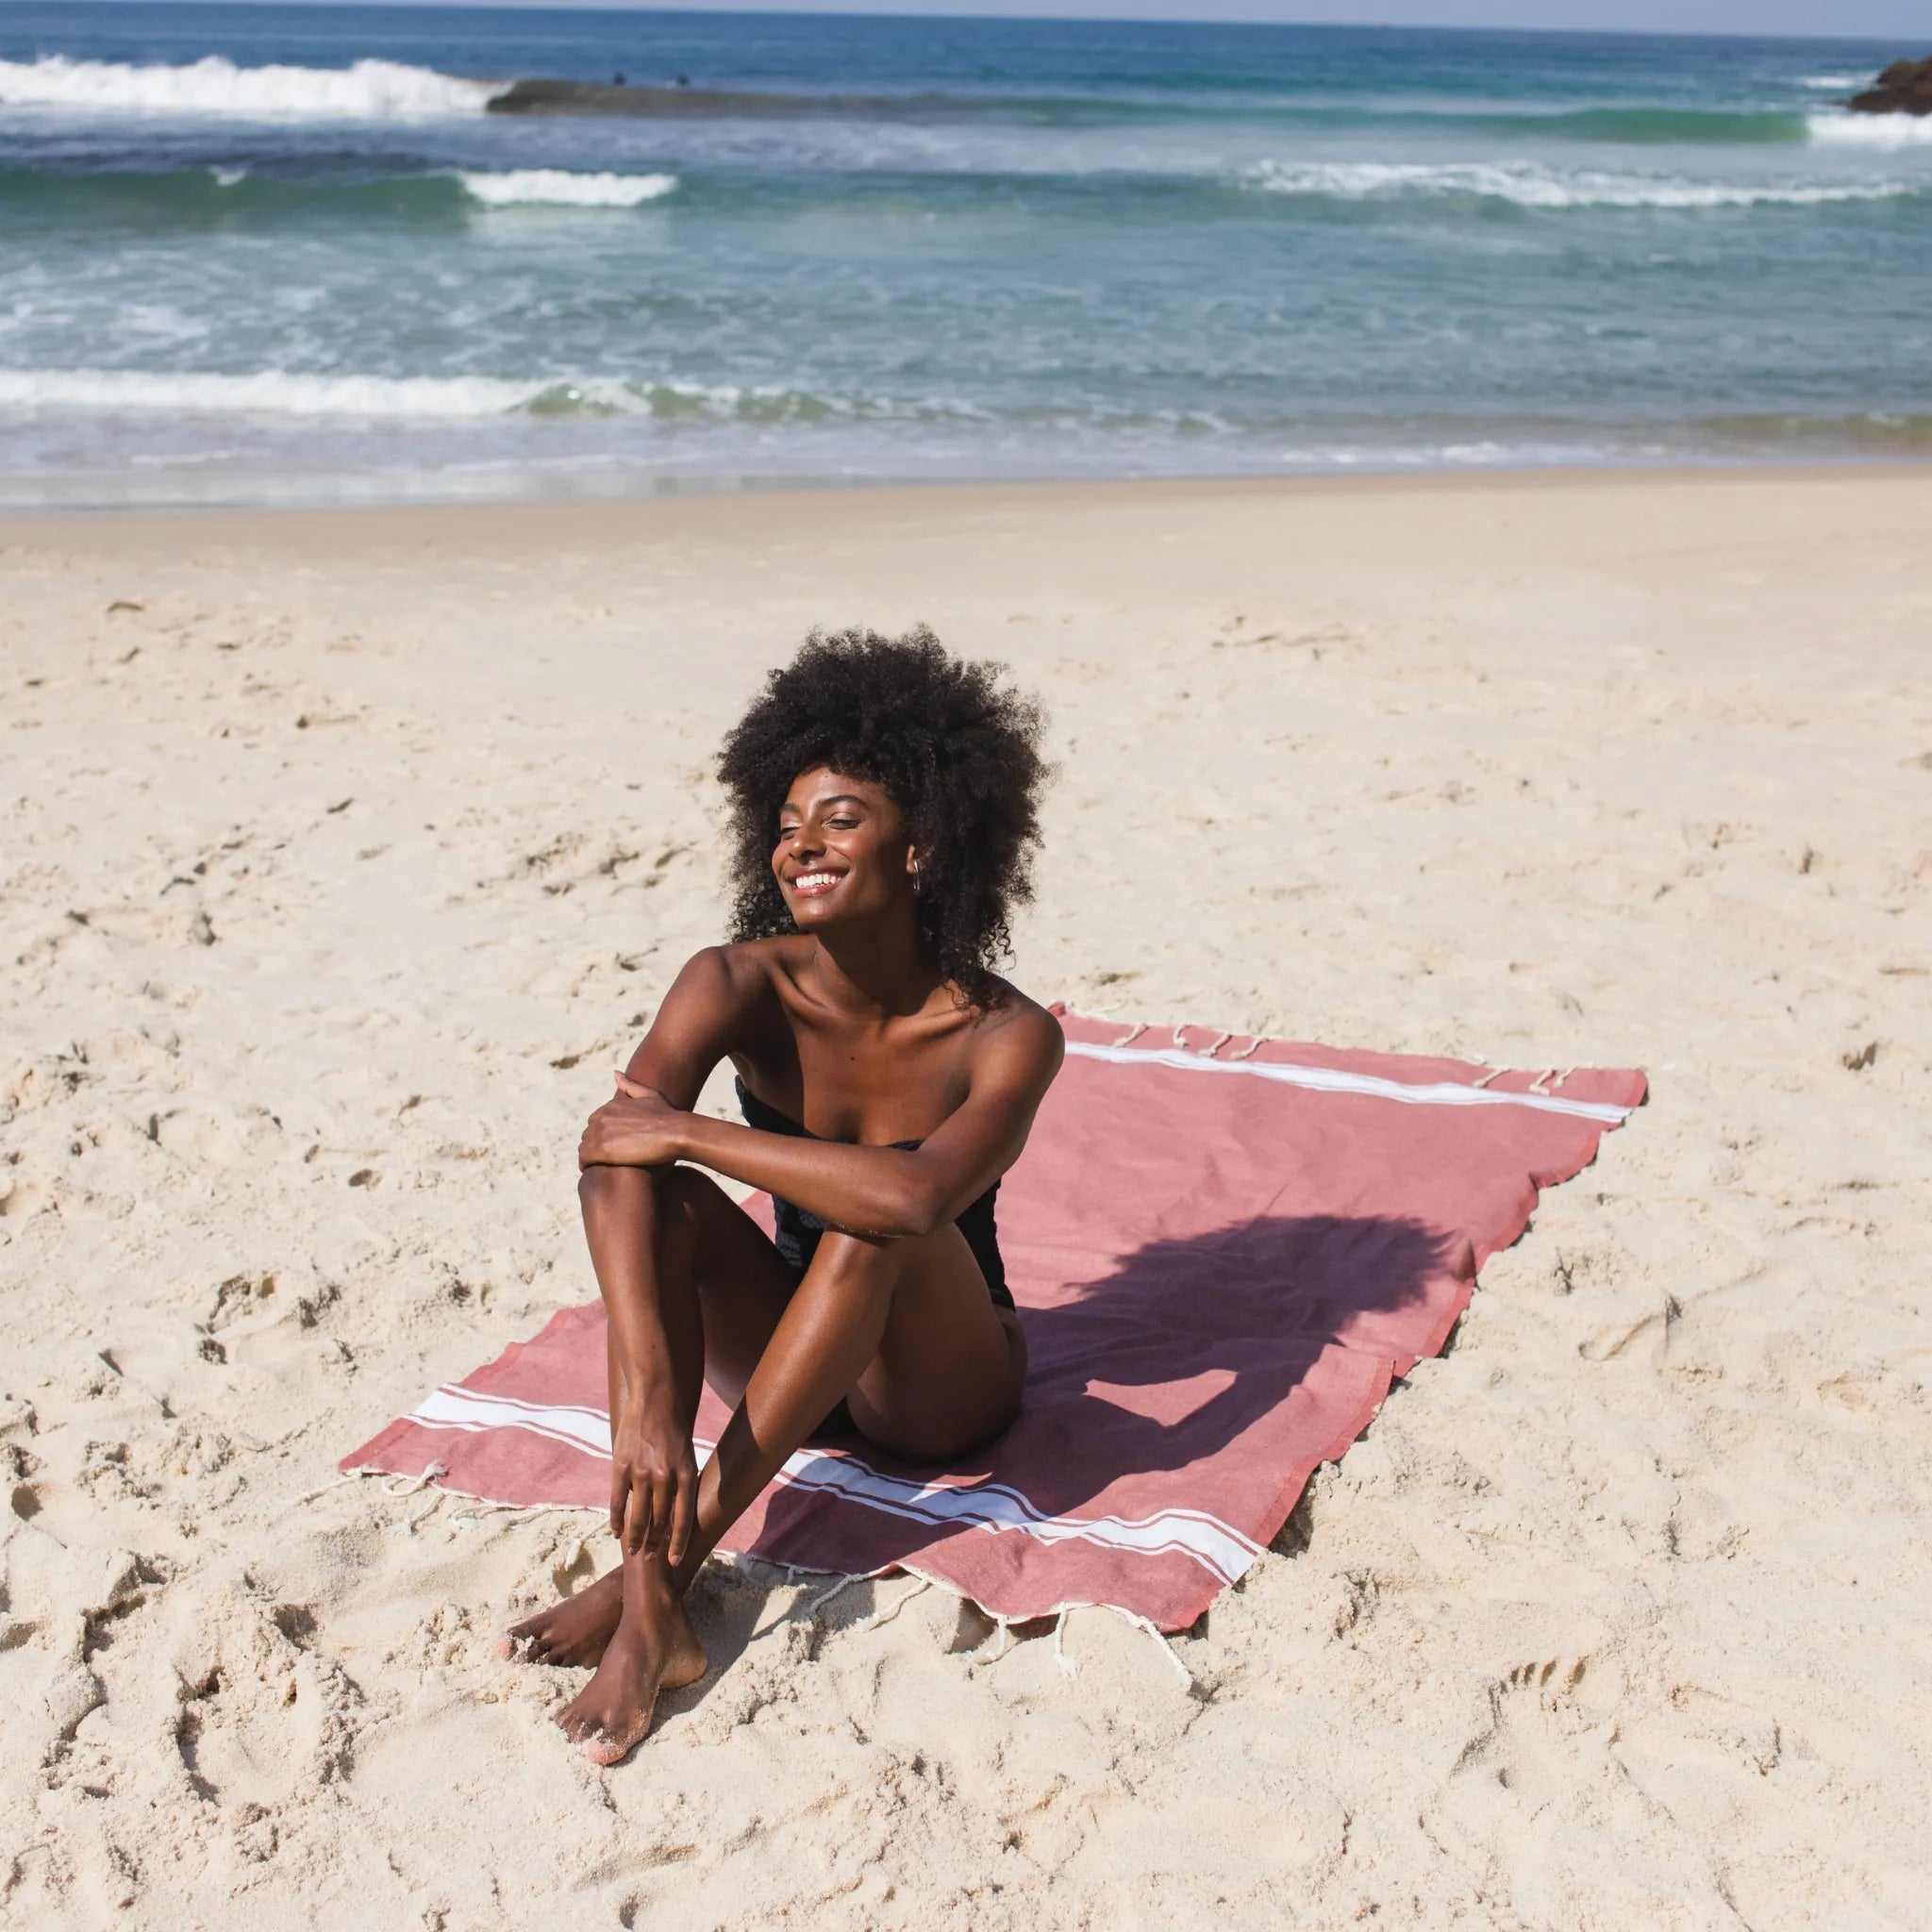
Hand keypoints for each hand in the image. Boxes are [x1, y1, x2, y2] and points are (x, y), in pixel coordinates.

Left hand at [579, 1071, 688, 1169]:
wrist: (676, 1132)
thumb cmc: (668, 1115)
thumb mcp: (649, 1095)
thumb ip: (630, 1085)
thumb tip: (615, 1072)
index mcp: (611, 1105)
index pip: (596, 1121)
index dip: (602, 1133)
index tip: (610, 1144)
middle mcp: (602, 1116)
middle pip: (588, 1134)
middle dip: (595, 1145)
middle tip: (605, 1158)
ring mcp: (601, 1133)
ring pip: (584, 1147)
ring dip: (589, 1156)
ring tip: (599, 1166)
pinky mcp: (601, 1150)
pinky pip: (584, 1159)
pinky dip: (586, 1165)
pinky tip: (594, 1171)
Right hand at [609, 1379, 697, 1562]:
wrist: (654, 1397)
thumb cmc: (674, 1428)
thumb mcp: (687, 1454)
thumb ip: (681, 1482)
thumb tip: (676, 1512)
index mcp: (686, 1474)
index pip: (683, 1518)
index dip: (677, 1543)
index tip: (673, 1561)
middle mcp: (665, 1476)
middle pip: (660, 1521)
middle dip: (656, 1543)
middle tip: (651, 1558)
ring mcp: (641, 1472)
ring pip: (638, 1516)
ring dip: (636, 1538)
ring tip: (634, 1551)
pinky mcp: (621, 1466)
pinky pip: (617, 1501)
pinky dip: (616, 1520)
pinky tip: (616, 1532)